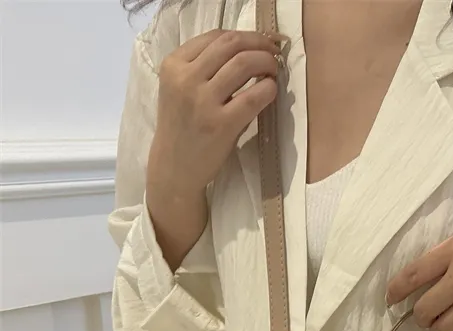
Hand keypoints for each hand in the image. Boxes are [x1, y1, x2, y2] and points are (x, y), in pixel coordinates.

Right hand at [148, 29, 287, 198]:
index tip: (260, 42)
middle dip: (259, 44)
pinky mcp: (221, 125)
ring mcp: (203, 102)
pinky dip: (268, 88)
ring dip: (266, 62)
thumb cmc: (182, 127)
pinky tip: (271, 90)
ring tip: (273, 71)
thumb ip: (202, 67)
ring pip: (243, 63)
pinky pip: (253, 96)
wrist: (174, 168)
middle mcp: (186, 79)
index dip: (245, 35)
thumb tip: (246, 49)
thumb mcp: (179, 88)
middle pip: (231, 45)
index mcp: (173, 65)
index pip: (215, 36)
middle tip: (273, 54)